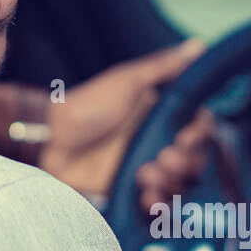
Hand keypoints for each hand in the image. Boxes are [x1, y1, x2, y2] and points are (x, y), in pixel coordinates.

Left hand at [38, 39, 212, 205]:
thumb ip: (164, 66)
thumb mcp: (128, 80)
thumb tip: (199, 45)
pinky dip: (156, 203)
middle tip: (166, 157)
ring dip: (172, 183)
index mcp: (162, 117)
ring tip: (147, 175)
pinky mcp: (130, 192)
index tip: (187, 137)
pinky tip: (146, 196)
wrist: (51, 139)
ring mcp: (145, 170)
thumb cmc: (89, 104)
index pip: (199, 130)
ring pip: (178, 185)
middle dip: (186, 163)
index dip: (199, 136)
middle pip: (194, 162)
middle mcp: (158, 144)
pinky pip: (155, 204)